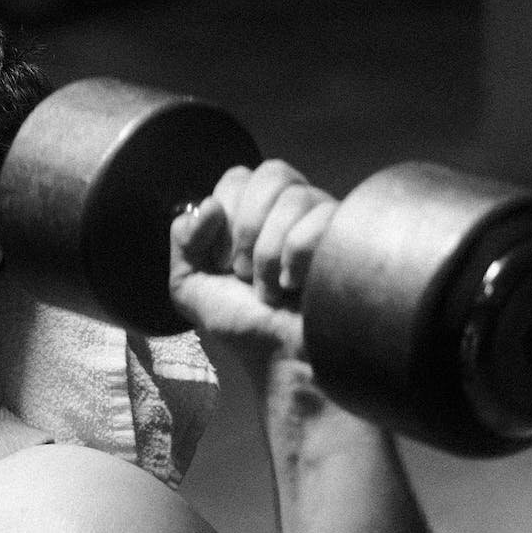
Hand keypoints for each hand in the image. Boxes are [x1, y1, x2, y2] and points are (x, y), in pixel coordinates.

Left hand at [168, 160, 336, 358]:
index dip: (225, 213)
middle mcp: (291, 208)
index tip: (221, 260)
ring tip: (268, 288)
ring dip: (269, 251)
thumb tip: (209, 205)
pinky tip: (296, 285)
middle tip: (242, 272)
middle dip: (248, 226)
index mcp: (254, 212)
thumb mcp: (190, 285)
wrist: (278, 359)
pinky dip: (297, 256)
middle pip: (271, 173)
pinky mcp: (348, 239)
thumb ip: (183, 240)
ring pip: (296, 196)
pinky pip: (323, 217)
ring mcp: (323, 221)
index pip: (239, 176)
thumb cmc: (241, 324)